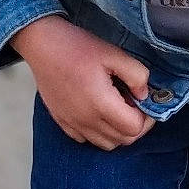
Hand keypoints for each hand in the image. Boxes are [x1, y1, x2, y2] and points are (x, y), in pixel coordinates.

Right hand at [9, 17, 156, 148]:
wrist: (41, 44)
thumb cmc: (77, 46)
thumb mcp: (114, 54)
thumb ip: (137, 75)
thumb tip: (144, 95)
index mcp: (101, 104)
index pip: (134, 128)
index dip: (146, 118)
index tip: (144, 102)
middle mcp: (86, 120)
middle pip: (122, 140)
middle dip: (135, 126)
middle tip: (133, 104)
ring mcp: (72, 123)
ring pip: (105, 144)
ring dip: (118, 132)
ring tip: (117, 108)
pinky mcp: (62, 121)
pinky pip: (86, 139)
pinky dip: (98, 132)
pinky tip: (98, 111)